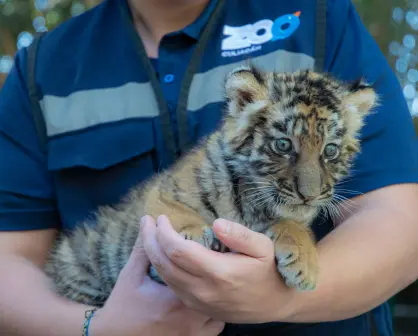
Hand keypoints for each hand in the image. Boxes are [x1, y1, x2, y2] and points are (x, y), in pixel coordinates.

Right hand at [90, 222, 224, 335]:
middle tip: (209, 256)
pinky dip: (214, 314)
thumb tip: (148, 221)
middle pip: (213, 287)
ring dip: (216, 293)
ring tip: (212, 278)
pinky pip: (216, 326)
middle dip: (213, 270)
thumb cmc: (123, 304)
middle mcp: (189, 317)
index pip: (193, 267)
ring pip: (219, 309)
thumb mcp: (131, 274)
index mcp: (174, 298)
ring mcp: (194, 332)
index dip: (197, 250)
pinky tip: (208, 300)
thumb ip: (143, 248)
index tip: (192, 239)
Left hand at [141, 215, 293, 323]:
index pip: (177, 250)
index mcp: (218, 272)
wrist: (272, 304)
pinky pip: (170, 285)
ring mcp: (197, 300)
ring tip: (148, 234)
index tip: (162, 218)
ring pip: (164, 275)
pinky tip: (160, 254)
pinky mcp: (195, 306)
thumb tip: (216, 223)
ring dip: (152, 253)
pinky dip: (161, 267)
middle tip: (146, 222)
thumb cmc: (268, 271)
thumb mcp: (263, 247)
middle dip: (150, 240)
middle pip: (164, 263)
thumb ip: (240, 235)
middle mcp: (202, 289)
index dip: (164, 232)